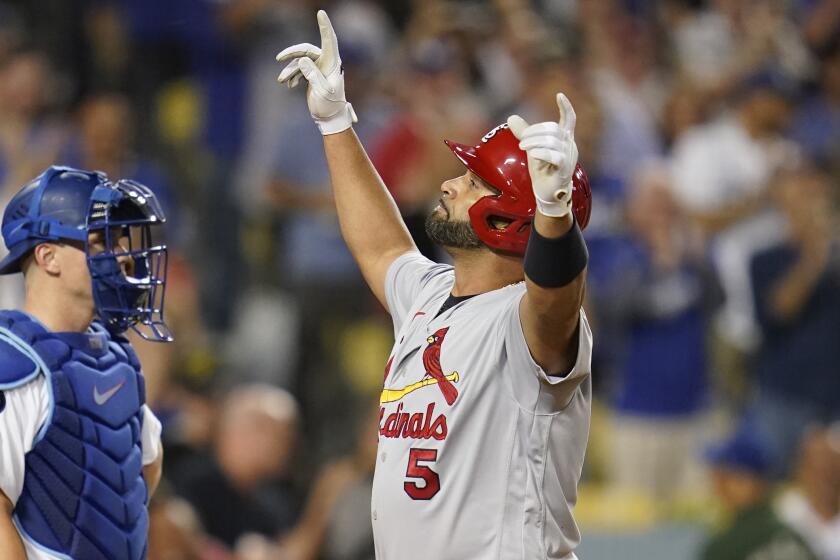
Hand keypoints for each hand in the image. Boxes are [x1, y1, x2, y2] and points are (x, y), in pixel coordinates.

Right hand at [276, 10, 356, 134]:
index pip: (329, 41)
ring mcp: (319, 67)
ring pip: (300, 61)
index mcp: (332, 64)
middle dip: (292, 53)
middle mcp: (326, 62)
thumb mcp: (322, 91)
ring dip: (290, 70)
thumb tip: (302, 60)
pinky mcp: (312, 74)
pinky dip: (292, 75)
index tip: (321, 13)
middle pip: (306, 50)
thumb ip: (312, 75)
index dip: (325, 26)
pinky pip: (299, 69)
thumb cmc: (329, 105)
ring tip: (282, 81)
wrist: (329, 117)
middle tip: (278, 59)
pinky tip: (289, 85)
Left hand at [507, 93, 577, 217]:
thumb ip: (525, 133)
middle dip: (535, 131)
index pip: (569, 120)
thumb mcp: (532, 148)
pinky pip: (555, 156)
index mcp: (565, 139)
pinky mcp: (564, 170)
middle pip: (554, 129)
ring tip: (522, 146)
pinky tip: (532, 154)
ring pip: (553, 141)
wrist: (548, 194)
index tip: (559, 95)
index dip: (566, 107)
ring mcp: (569, 158)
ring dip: (534, 141)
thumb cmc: (543, 170)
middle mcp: (569, 146)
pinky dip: (541, 152)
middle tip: (522, 140)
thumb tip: (511, 118)